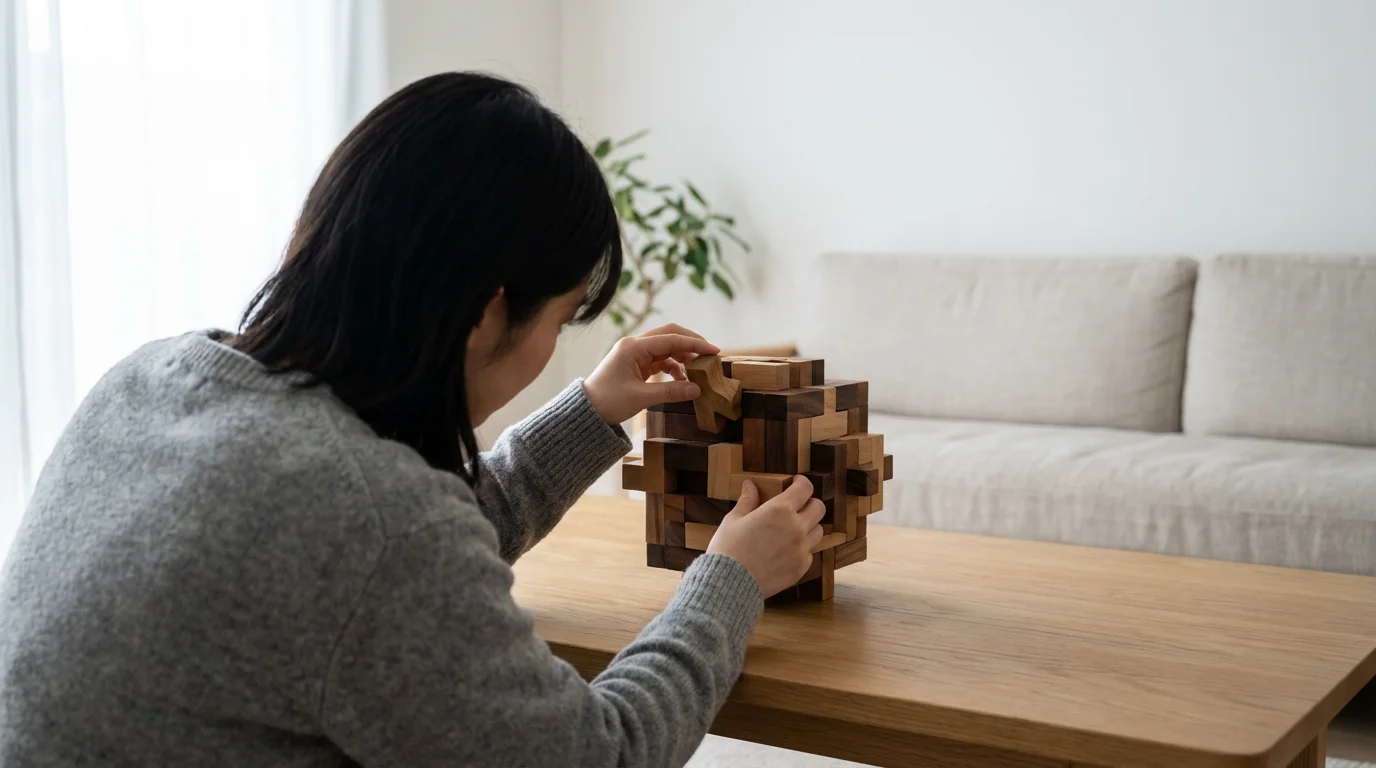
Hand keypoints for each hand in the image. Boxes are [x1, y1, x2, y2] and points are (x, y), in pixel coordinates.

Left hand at [583, 323, 719, 424]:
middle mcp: (635, 345)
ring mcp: (636, 353)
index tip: (714, 351)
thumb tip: (697, 389)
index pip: (670, 339)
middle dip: (691, 343)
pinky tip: (682, 378)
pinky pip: (661, 359)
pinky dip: (674, 366)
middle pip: (670, 335)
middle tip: (710, 355)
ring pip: (667, 346)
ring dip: (683, 355)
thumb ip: (670, 391)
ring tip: (698, 370)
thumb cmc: (607, 401)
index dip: (694, 343)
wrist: (587, 411)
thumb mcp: (640, 398)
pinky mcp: (637, 363)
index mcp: (633, 347)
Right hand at [707, 476, 826, 596]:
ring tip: (791, 530)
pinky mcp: (800, 568)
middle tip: (796, 507)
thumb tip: (750, 485)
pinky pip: (809, 554)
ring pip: (818, 531)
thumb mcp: (734, 520)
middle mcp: (796, 527)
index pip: (805, 488)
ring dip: (808, 527)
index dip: (801, 483)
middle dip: (809, 504)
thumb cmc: (728, 549)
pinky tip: (786, 551)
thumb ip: (747, 500)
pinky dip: (802, 550)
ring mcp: (801, 549)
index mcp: (779, 510)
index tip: (796, 483)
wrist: (729, 584)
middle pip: (819, 508)